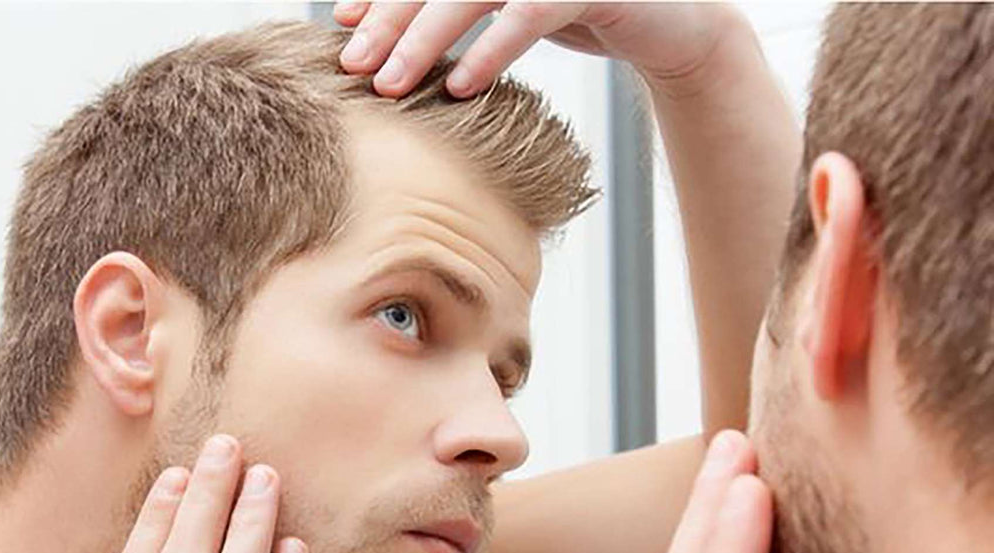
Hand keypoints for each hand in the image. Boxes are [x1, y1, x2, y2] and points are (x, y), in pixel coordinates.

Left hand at [333, 2, 746, 99]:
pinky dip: (491, 51)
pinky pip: (527, 16)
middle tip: (354, 64)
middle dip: (390, 19)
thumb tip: (366, 20)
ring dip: (426, 39)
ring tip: (390, 85)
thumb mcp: (506, 4)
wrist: (667, 25)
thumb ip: (452, 6)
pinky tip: (461, 86)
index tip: (342, 26)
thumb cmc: (575, 10)